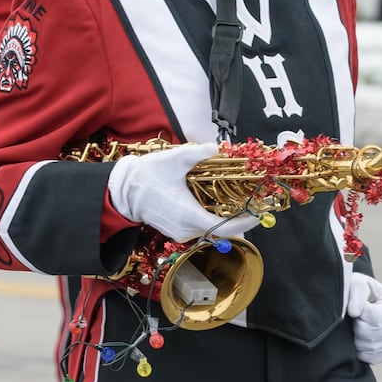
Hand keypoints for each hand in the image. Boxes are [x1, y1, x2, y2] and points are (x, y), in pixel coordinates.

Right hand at [107, 142, 259, 242]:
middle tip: (252, 205)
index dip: (245, 223)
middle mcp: (186, 229)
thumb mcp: (175, 159)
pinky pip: (199, 228)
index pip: (225, 228)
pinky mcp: (175, 231)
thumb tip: (217, 148)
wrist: (123, 191)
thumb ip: (199, 153)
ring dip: (224, 218)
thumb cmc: (148, 175)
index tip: (258, 214)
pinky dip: (211, 219)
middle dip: (238, 219)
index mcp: (189, 215)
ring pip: (210, 229)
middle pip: (220, 230)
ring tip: (237, 203)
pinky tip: (215, 205)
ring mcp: (180, 232)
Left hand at [346, 271, 381, 364]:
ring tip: (361, 324)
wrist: (371, 303)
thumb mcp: (359, 284)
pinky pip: (367, 357)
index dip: (359, 311)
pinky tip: (361, 336)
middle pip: (367, 333)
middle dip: (356, 324)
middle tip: (359, 317)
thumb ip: (356, 295)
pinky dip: (359, 348)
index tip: (360, 305)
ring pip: (366, 346)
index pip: (373, 316)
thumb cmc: (364, 292)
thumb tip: (354, 312)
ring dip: (356, 336)